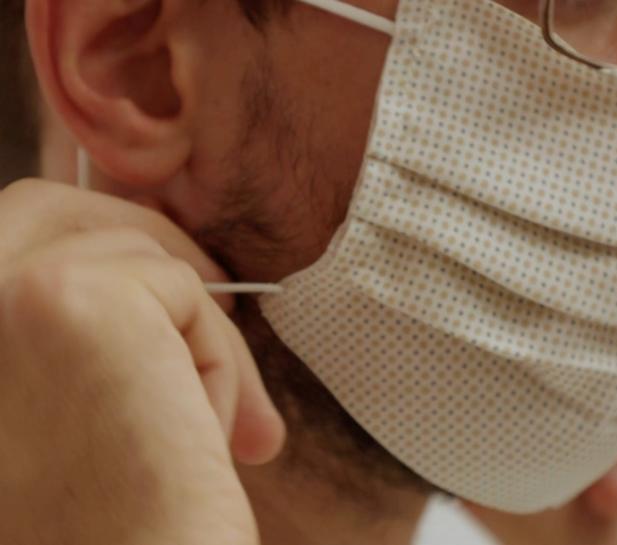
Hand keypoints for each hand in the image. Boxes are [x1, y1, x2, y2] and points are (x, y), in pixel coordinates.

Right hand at [0, 180, 284, 544]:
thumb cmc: (113, 524)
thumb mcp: (65, 409)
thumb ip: (78, 332)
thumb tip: (167, 274)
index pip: (8, 227)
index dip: (91, 237)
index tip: (177, 283)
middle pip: (51, 206)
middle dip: (149, 242)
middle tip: (224, 299)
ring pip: (139, 254)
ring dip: (199, 336)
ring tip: (209, 425)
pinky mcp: (66, 295)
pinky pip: (185, 290)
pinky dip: (219, 360)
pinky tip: (205, 432)